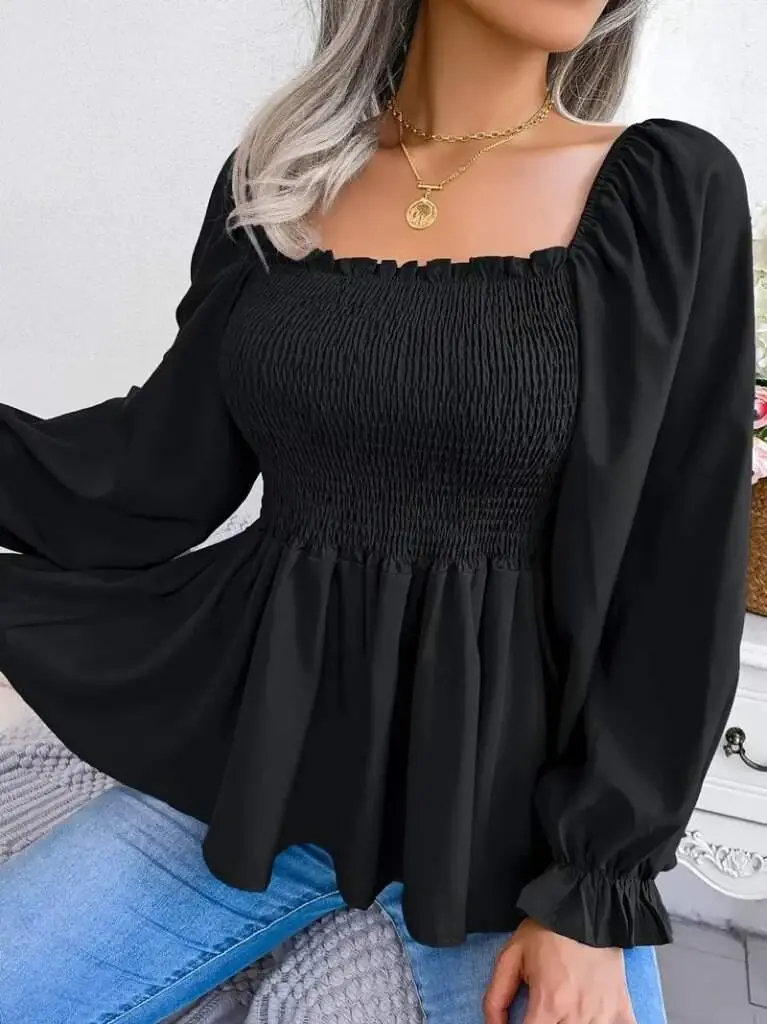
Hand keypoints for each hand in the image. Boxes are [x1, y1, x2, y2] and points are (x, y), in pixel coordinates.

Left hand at [482, 918, 636, 1023]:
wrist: (584, 905)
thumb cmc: (547, 930)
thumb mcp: (511, 956)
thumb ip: (496, 997)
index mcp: (549, 1003)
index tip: (524, 1021)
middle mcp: (578, 1014)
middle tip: (543, 1013)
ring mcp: (603, 1013)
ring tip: (561, 1014)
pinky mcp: (622, 1007)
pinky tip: (593, 1020)